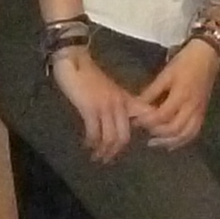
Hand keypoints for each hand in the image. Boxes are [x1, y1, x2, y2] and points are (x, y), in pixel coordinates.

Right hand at [54, 45, 134, 163]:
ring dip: (103, 151)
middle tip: (106, 159)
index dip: (146, 134)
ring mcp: (106, 106)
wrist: (73, 58)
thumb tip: (120, 124)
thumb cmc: (88, 75)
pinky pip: (94, 132)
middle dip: (115, 152)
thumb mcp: (109, 90)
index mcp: (127, 98)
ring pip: (110, 138)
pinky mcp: (90, 108)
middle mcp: (120, 103)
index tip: (132, 146)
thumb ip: (117, 105)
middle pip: (125, 136)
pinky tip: (86, 145)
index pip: (145, 117)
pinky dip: (91, 143)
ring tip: (96, 157)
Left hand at [130, 39, 219, 149]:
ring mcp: (199, 112)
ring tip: (153, 142)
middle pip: (173, 128)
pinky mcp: (203, 113)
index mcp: (181, 95)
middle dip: (156, 133)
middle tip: (142, 131)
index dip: (147, 121)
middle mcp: (191, 107)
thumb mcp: (165, 74)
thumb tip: (135, 106)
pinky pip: (193, 132)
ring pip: (185, 134)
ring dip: (168, 141)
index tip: (135, 122)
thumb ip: (151, 92)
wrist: (208, 56)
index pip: (162, 115)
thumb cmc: (185, 62)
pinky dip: (181, 141)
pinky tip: (170, 144)